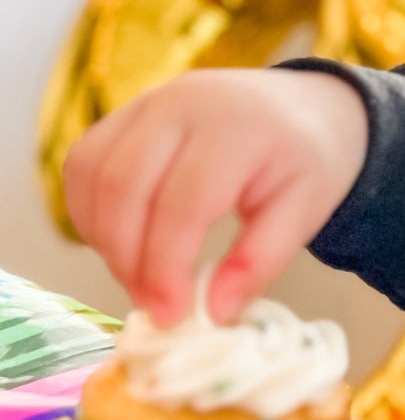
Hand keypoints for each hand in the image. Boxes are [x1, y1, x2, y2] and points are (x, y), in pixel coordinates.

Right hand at [63, 69, 368, 325]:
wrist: (303, 104)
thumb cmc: (307, 160)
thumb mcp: (305, 212)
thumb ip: (261, 261)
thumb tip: (214, 313)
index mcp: (235, 128)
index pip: (181, 203)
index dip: (166, 267)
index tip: (171, 315)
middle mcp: (180, 105)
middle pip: (123, 187)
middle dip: (127, 259)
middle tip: (153, 305)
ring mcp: (145, 104)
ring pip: (91, 174)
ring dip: (102, 238)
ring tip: (140, 278)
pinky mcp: (123, 114)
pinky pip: (83, 164)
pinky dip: (89, 212)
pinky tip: (122, 244)